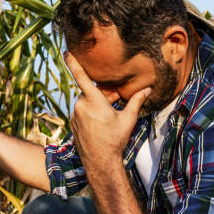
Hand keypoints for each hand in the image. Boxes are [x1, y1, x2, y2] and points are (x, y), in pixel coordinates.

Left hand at [64, 52, 149, 176]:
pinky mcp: (73, 124)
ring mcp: (75, 115)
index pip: (81, 76)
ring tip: (108, 117)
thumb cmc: (115, 140)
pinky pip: (82, 113)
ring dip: (96, 105)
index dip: (73, 62)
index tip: (66, 51)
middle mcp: (81, 106)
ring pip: (86, 103)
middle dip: (102, 95)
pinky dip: (90, 114)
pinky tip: (99, 125)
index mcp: (93, 101)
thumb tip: (147, 89)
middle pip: (91, 92)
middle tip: (115, 102)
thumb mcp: (128, 119)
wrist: (100, 162)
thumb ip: (135, 101)